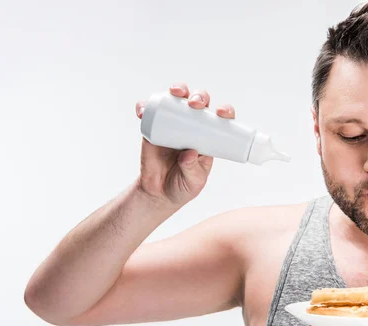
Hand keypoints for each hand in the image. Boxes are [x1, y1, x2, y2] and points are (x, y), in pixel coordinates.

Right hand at [134, 83, 235, 206]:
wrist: (158, 193)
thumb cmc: (182, 186)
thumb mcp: (193, 181)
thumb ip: (192, 168)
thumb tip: (189, 152)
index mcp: (209, 136)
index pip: (220, 118)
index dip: (224, 110)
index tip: (221, 113)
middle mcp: (193, 125)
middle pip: (199, 102)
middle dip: (199, 96)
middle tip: (195, 104)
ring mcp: (172, 123)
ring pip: (177, 99)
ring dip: (177, 90)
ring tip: (174, 93)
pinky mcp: (153, 127)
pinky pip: (149, 111)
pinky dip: (145, 106)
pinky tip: (143, 108)